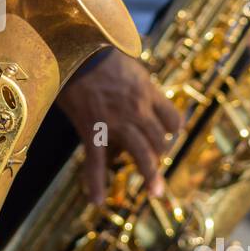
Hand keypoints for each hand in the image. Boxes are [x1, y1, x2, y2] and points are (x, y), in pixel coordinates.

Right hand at [57, 51, 180, 204]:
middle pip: (160, 140)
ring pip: (143, 154)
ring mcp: (116, 122)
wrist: (75, 49)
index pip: (174, 120)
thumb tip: (133, 84)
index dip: (173, 131)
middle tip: (155, 163)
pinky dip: (96, 183)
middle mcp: (138, 110)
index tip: (168, 136)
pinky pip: (96, 162)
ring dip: (151, 175)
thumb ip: (135, 81)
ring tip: (156, 192)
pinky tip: (97, 201)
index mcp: (148, 92)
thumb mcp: (127, 62)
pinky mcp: (92, 130)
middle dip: (160, 154)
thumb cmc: (98, 50)